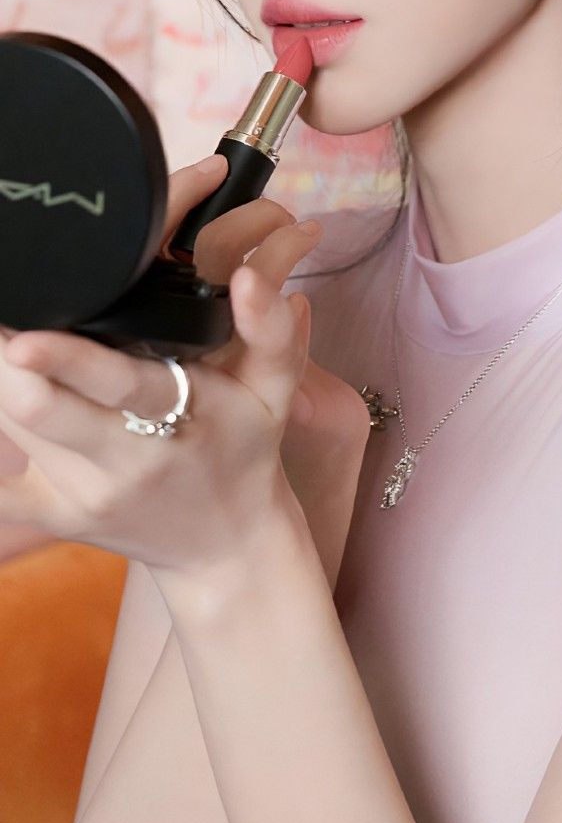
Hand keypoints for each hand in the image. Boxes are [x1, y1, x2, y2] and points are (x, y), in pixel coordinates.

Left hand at [0, 155, 344, 577]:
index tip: (25, 337)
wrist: (226, 547)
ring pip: (11, 430)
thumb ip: (269, 329)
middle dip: (7, 359)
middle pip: (36, 409)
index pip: (114, 385)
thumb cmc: (245, 450)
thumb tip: (251, 275)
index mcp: (178, 419)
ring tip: (8, 341)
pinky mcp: (54, 518)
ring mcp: (81, 495)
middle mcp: (122, 463)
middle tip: (7, 312)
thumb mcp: (275, 389)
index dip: (63, 359)